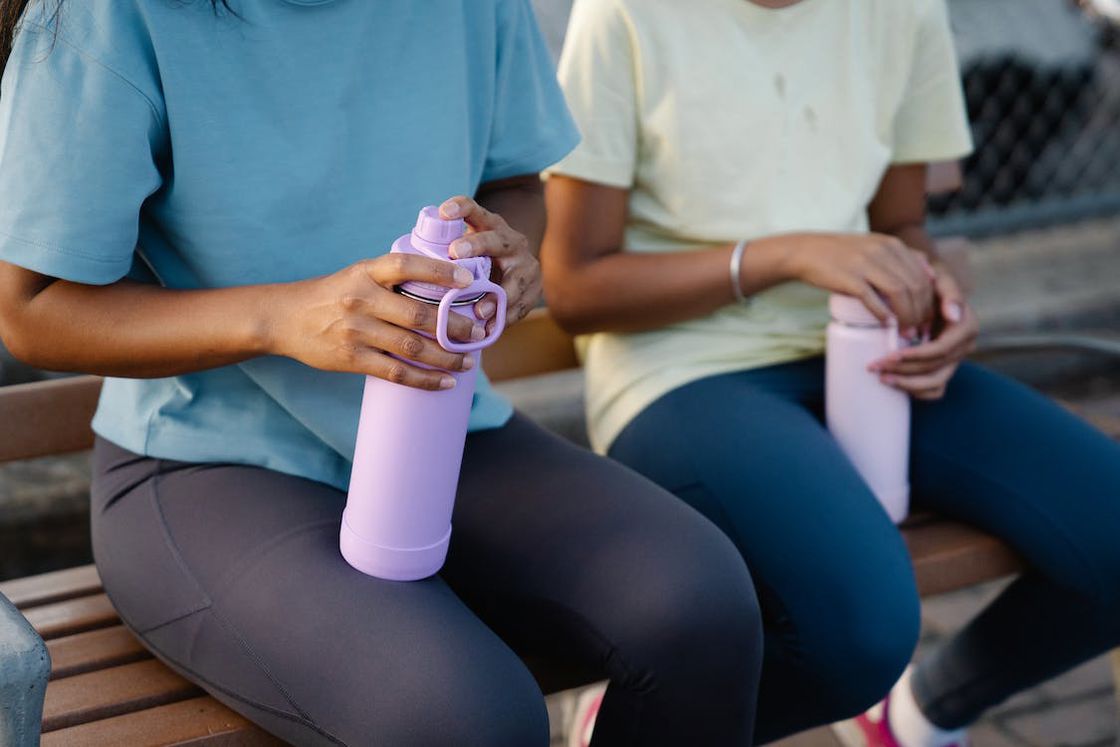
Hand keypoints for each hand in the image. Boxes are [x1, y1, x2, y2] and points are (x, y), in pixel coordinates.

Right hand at [272, 255, 486, 389]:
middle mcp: (362, 299)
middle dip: (455, 327)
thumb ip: (393, 280)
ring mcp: (356, 331)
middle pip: (419, 315)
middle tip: (479, 333)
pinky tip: (445, 382)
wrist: (285, 318)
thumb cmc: (333, 295)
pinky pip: (396, 372)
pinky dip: (425, 379)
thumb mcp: (358, 275)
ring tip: (468, 362)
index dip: (440, 272)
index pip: (407, 266)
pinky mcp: (352, 358)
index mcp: (366, 272)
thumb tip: (443, 289)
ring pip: (412, 347)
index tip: (468, 282)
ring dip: (446, 357)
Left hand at [440, 196, 541, 327]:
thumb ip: (444, 252)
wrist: (518, 271)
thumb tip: (401, 263)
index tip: (443, 213)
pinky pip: (519, 307)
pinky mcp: (533, 291)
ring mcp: (525, 266)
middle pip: (494, 240)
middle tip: (454, 253)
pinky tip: (490, 330)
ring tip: (480, 311)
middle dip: (475, 245)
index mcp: (491, 226)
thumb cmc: (479, 262)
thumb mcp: (468, 249)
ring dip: (496, 297)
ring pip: (513, 280)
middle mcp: (510, 241)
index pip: (474, 209)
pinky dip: (503, 319)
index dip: (460, 208)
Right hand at [785, 233, 935, 328]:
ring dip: (907, 316)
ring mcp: (866, 264)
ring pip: (900, 292)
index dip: (930, 302)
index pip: (923, 276)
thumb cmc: (842, 254)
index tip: (927, 320)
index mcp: (893, 245)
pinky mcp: (849, 278)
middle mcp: (883, 252)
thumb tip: (929, 273)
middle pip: (915, 286)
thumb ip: (900, 257)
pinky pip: (873, 298)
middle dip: (922, 312)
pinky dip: (883, 313)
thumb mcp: (875, 246)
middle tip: (918, 330)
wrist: (807, 251)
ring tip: (906, 332)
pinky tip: (887, 324)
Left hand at [870, 262, 978, 400]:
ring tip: (881, 378)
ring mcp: (954, 360)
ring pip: (935, 383)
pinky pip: (935, 390)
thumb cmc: (928, 280)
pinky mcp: (944, 368)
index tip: (889, 356)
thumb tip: (954, 315)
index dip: (915, 356)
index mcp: (966, 326)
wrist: (925, 286)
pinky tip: (895, 384)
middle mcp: (964, 346)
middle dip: (903, 370)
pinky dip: (917, 392)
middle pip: (934, 368)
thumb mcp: (939, 277)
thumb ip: (949, 291)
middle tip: (874, 366)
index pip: (941, 350)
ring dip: (907, 384)